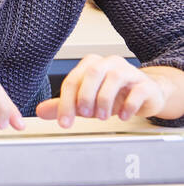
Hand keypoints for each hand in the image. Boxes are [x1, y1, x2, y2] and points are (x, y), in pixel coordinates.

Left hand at [36, 55, 165, 125]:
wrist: (145, 93)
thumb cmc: (113, 94)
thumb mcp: (85, 99)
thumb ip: (63, 104)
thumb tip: (40, 111)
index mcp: (90, 64)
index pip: (73, 80)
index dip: (66, 103)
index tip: (64, 123)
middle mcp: (108, 63)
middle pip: (92, 74)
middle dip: (85, 97)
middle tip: (85, 115)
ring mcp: (128, 71)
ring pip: (114, 80)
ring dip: (105, 101)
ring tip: (102, 116)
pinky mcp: (144, 83)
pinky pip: (136, 91)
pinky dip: (127, 106)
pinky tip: (122, 115)